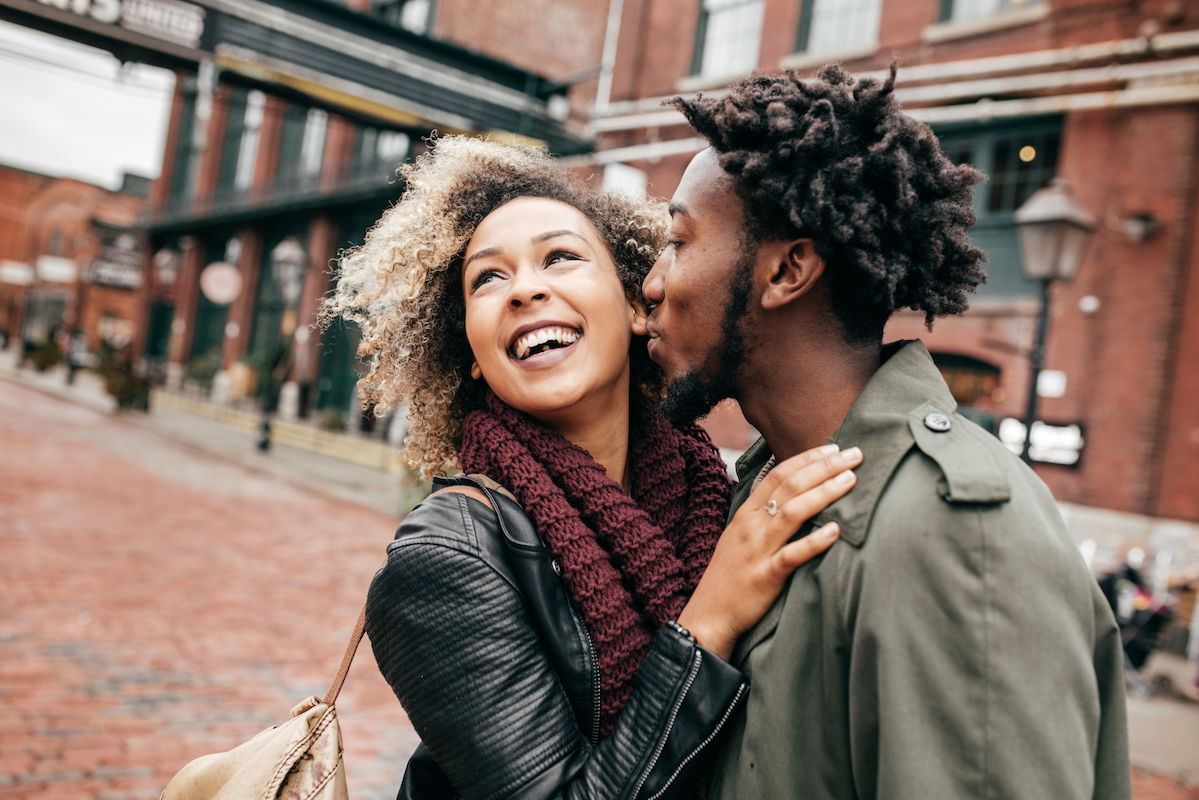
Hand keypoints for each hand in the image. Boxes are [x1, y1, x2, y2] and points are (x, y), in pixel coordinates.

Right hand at [677, 443, 861, 659]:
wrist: (709, 615)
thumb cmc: (729, 577)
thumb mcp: (739, 538)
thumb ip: (763, 516)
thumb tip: (793, 497)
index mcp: (746, 514)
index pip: (778, 474)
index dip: (807, 458)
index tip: (834, 447)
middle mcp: (751, 526)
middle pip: (790, 486)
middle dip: (824, 466)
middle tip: (854, 454)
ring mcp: (758, 550)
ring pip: (792, 513)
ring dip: (824, 493)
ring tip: (851, 480)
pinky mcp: (765, 576)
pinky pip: (792, 555)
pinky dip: (815, 542)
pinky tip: (837, 531)